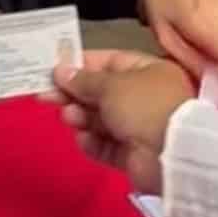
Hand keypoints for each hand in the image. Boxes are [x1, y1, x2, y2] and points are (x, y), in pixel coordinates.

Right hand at [48, 51, 198, 197]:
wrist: (170, 154)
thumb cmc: (144, 106)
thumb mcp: (112, 84)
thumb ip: (84, 80)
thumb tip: (62, 71)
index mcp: (151, 71)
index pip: (112, 62)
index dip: (83, 64)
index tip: (54, 69)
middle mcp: (146, 97)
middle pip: (103, 92)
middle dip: (76, 94)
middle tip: (47, 96)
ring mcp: (140, 127)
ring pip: (102, 120)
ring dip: (82, 117)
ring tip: (70, 116)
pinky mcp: (133, 154)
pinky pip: (106, 145)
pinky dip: (93, 142)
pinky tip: (83, 138)